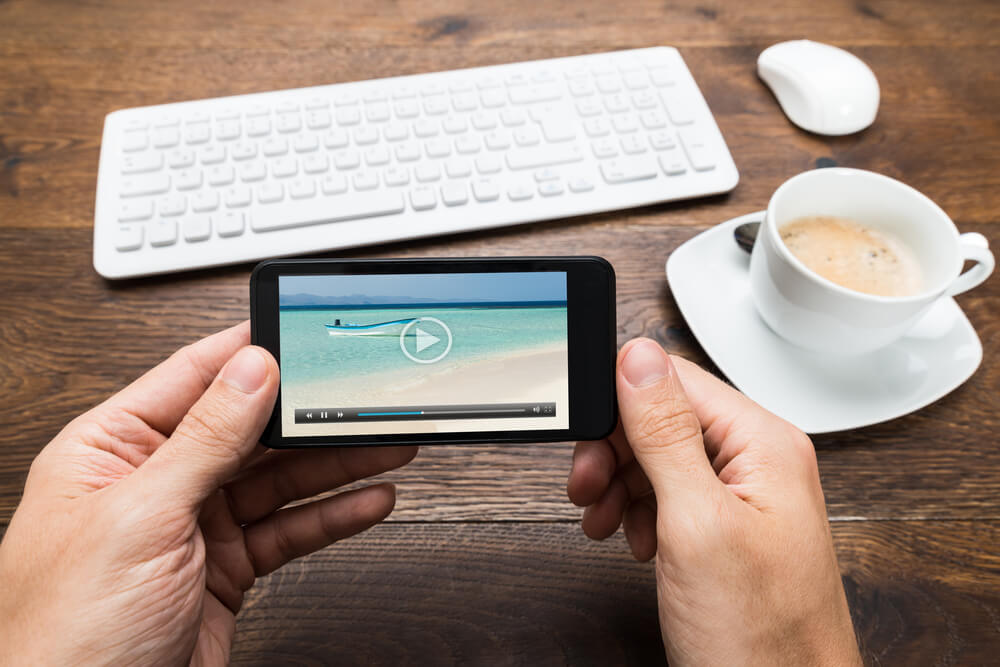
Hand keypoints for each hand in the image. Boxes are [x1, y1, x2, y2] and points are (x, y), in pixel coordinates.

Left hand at [0, 321, 415, 664]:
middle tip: (364, 400)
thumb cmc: (69, 635)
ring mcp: (190, 527)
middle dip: (310, 416)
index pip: (190, 379)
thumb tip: (251, 368)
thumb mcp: (141, 517)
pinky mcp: (222, 569)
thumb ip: (204, 439)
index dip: (249, 353)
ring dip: (334, 465)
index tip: (304, 335)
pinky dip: (329, 517)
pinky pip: (286, 530)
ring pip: (277, 480)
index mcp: (109, 450)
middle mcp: (152, 482)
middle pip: (247, 430)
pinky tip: (367, 501)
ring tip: (387, 446)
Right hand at [567, 338, 859, 665]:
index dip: (619, 405)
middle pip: (663, 418)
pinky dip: (639, 512)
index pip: (675, 380)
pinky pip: (670, 495)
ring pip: (660, 458)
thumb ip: (665, 434)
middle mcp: (758, 461)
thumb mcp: (696, 524)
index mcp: (763, 443)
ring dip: (621, 484)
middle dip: (615, 452)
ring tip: (605, 521)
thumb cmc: (760, 636)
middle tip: (587, 490)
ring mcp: (744, 497)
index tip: (585, 442)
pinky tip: (633, 539)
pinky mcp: (726, 529)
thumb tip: (637, 357)